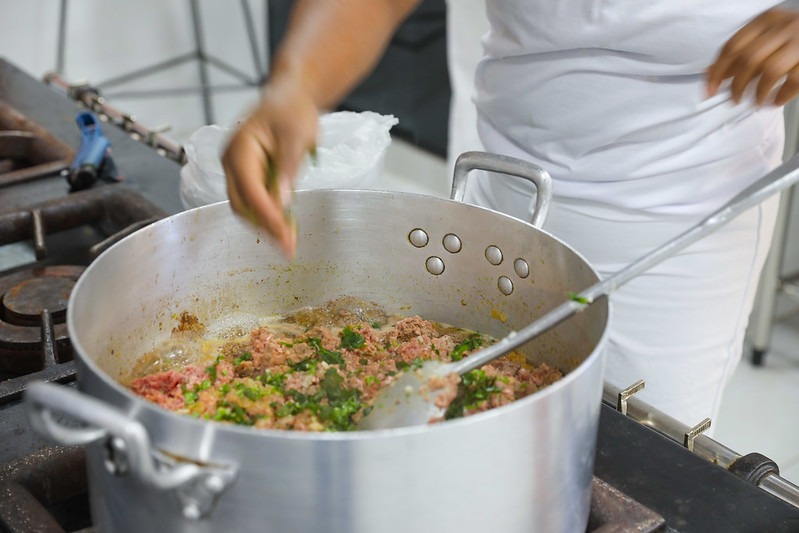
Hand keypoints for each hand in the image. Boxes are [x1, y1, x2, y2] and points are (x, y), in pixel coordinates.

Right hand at [221, 76, 317, 257]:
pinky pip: (252, 200)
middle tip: (288, 247)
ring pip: (244, 207)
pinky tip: (284, 226)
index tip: (285, 236)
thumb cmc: (292, 110)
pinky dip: (266, 215)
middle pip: (241, 204)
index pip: (250, 191)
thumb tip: (281, 202)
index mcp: (239, 149)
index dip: (267, 216)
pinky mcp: (245, 175)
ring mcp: (235, 169)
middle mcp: (231, 162)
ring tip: (288, 242)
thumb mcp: (296, 136)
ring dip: (264, 225)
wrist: (289, 97)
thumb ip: (288, 168)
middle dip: (264, 227)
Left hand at [707, 6, 798, 105]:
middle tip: (734, 100)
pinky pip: (793, 80)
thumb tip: (710, 72)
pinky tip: (776, 101)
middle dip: (736, 85)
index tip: (709, 91)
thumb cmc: (794, 40)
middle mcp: (784, 26)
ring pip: (770, 70)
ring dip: (758, 92)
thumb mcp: (768, 38)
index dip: (717, 72)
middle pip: (748, 60)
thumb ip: (741, 52)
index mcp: (767, 20)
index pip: (732, 47)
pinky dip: (781, 95)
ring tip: (756, 101)